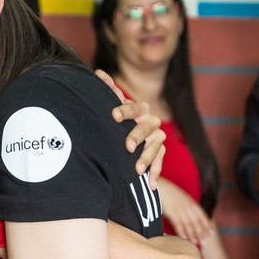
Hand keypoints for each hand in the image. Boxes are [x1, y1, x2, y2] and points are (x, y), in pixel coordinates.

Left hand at [97, 70, 165, 185]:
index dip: (125, 110)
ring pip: (156, 146)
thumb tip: (98, 73)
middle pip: (148, 126)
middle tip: (127, 147)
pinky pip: (160, 163)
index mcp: (138, 110)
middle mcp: (150, 122)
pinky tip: (151, 184)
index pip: (135, 107)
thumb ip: (108, 91)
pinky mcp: (159, 153)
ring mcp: (156, 138)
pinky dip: (155, 174)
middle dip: (138, 136)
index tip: (113, 115)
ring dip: (147, 158)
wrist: (127, 140)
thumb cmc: (117, 122)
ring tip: (137, 170)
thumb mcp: (112, 108)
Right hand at [157, 179, 213, 243]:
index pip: (202, 216)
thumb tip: (188, 214)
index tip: (211, 234)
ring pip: (189, 225)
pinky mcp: (172, 212)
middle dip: (201, 233)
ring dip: (193, 235)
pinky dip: (182, 232)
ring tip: (196, 243)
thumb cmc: (167, 192)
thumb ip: (185, 205)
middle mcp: (188, 206)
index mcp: (191, 202)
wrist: (158, 185)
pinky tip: (184, 239)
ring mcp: (180, 209)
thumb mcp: (180, 197)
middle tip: (204, 242)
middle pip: (196, 222)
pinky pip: (178, 224)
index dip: (207, 225)